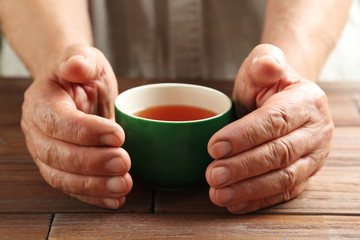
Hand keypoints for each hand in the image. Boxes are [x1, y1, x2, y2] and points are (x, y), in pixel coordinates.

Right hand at [21, 44, 131, 208]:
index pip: (57, 121)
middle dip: (92, 163)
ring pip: (62, 177)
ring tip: (124, 185)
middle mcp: (38, 131)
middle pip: (58, 155)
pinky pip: (72, 187)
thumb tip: (75, 66)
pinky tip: (115, 198)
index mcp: (42, 102)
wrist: (76, 88)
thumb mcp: (84, 57)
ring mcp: (47, 153)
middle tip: (124, 162)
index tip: (118, 134)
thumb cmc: (81, 72)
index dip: (85, 131)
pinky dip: (94, 196)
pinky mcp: (61, 168)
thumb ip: (80, 60)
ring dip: (94, 185)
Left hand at [206, 44, 333, 213]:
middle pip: (279, 153)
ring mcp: (314, 156)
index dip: (244, 135)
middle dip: (243, 167)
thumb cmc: (267, 83)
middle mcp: (315, 131)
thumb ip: (264, 61)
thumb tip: (267, 66)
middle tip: (213, 175)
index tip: (215, 146)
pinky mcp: (305, 175)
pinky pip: (284, 192)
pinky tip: (234, 204)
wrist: (284, 98)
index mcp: (306, 100)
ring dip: (248, 189)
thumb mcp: (262, 63)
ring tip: (218, 193)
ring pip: (283, 178)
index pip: (275, 120)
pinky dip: (258, 200)